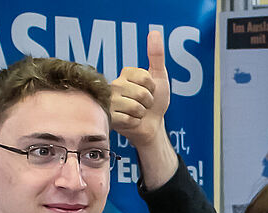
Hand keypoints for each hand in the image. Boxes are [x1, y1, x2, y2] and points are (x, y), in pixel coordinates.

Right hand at [111, 30, 169, 148]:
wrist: (152, 125)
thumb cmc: (155, 102)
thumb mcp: (159, 77)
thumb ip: (156, 55)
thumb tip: (154, 32)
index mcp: (125, 73)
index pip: (145, 77)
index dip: (153, 87)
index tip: (150, 90)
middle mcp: (114, 85)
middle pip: (141, 93)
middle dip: (148, 102)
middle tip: (144, 104)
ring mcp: (109, 102)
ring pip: (135, 107)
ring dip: (142, 113)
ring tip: (137, 112)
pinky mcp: (108, 118)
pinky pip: (129, 119)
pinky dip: (135, 122)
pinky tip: (131, 122)